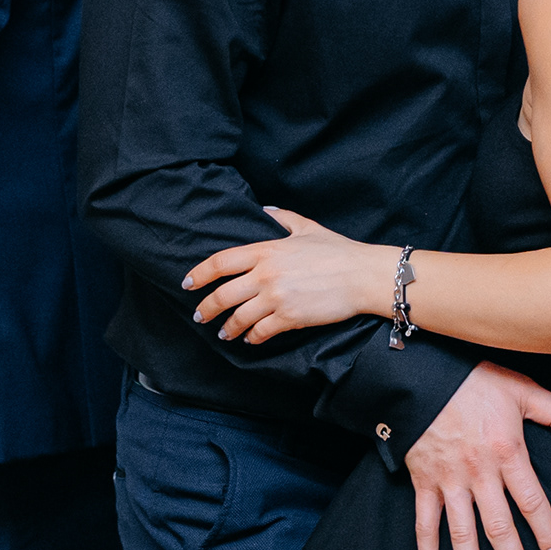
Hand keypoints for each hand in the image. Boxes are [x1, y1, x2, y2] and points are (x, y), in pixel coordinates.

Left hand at [184, 209, 391, 343]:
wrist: (363, 275)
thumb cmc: (338, 250)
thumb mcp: (307, 227)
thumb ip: (281, 218)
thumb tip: (264, 210)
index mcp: (266, 250)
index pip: (220, 262)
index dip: (199, 274)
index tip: (188, 283)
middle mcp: (266, 274)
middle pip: (223, 295)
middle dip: (206, 309)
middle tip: (200, 316)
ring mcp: (277, 298)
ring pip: (239, 318)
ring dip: (228, 328)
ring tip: (224, 333)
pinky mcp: (290, 318)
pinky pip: (261, 332)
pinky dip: (252, 337)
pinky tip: (251, 339)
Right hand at [405, 361, 550, 549]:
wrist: (418, 372)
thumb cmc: (471, 379)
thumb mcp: (520, 388)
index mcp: (506, 452)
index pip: (531, 501)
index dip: (545, 531)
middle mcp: (478, 473)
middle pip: (499, 527)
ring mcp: (448, 480)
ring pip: (461, 533)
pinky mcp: (422, 481)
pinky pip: (424, 523)